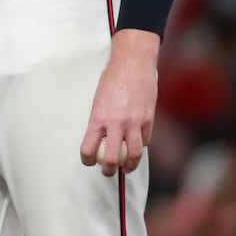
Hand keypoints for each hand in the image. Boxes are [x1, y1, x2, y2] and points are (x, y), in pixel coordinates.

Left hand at [79, 28, 159, 177]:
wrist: (133, 64)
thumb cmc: (113, 79)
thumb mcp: (99, 100)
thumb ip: (100, 120)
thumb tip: (98, 138)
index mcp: (98, 117)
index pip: (88, 148)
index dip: (86, 159)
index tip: (88, 161)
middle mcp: (116, 123)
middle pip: (111, 158)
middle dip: (108, 170)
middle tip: (107, 172)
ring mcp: (134, 123)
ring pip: (133, 155)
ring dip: (129, 166)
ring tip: (126, 168)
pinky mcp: (148, 120)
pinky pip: (144, 141)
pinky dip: (140, 146)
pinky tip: (137, 146)